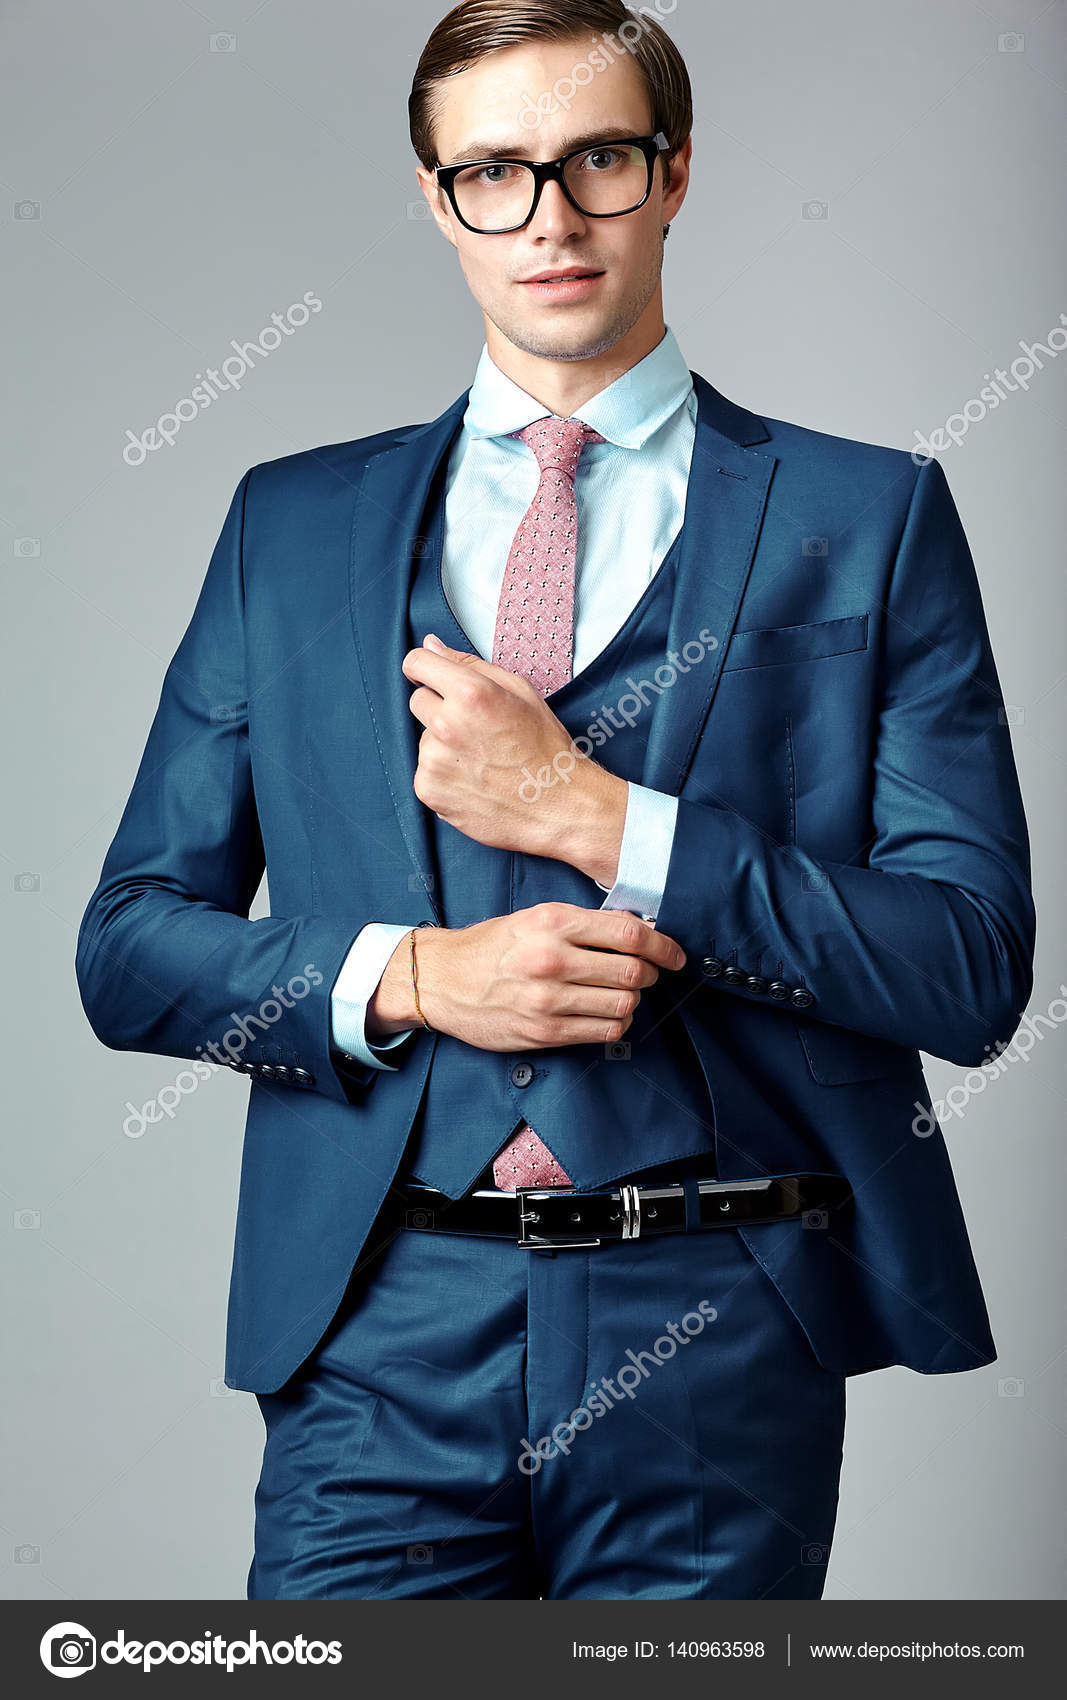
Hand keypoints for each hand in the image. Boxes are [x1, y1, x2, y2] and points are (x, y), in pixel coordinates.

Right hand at [366, 902, 686, 1051]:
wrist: (442, 980)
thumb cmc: (491, 947)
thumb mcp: (534, 918)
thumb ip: (582, 924)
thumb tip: (637, 934)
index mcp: (552, 923)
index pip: (628, 935)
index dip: (663, 945)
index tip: (674, 953)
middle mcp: (551, 960)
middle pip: (632, 971)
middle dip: (650, 974)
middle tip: (647, 973)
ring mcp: (548, 1000)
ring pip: (623, 1004)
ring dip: (633, 1000)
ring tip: (623, 993)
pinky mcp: (544, 1031)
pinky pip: (603, 1032)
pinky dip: (617, 1023)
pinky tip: (607, 1014)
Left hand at [401, 633, 627, 883]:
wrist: (558, 806)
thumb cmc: (546, 749)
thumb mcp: (519, 692)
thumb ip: (469, 665)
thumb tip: (431, 646)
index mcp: (470, 693)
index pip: (417, 662)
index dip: (424, 667)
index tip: (429, 676)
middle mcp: (447, 724)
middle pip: (419, 701)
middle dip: (441, 709)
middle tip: (476, 728)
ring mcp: (434, 760)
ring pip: (423, 740)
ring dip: (443, 745)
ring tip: (482, 760)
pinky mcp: (429, 789)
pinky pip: (425, 771)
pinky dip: (443, 775)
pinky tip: (474, 780)